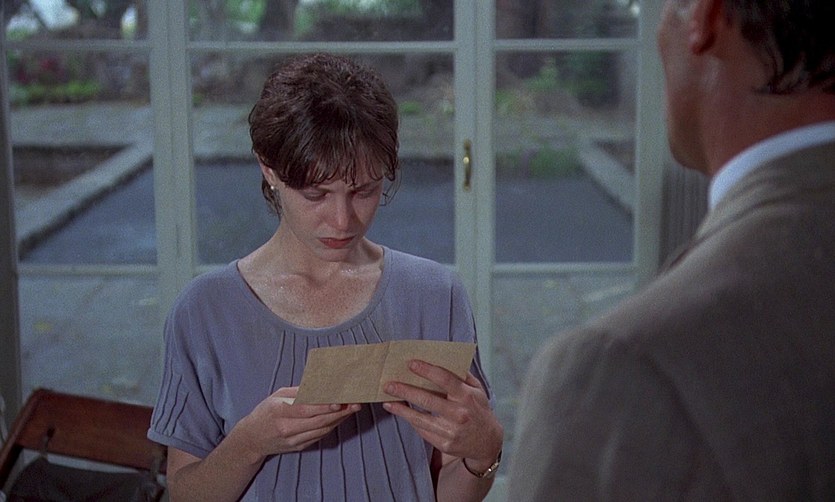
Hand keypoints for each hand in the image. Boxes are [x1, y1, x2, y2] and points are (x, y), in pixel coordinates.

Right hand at [235, 387, 360, 460]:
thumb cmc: (266, 412)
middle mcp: (285, 427)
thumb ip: (299, 392)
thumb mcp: (277, 396)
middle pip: (317, 420)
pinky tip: (340, 418)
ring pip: (321, 429)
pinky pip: (319, 436)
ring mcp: (292, 440)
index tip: (339, 401)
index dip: (323, 406)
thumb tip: (321, 385)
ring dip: (339, 419)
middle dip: (339, 412)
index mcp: (278, 410)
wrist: (251, 439)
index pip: (305, 409)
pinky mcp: (298, 447)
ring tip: (352, 408)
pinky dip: (331, 426)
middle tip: (355, 403)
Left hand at [382, 361, 502, 469]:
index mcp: (467, 396)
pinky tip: (401, 412)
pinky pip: (422, 430)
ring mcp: (451, 431)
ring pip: (419, 418)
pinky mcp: (444, 444)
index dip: (426, 370)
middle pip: (427, 400)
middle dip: (405, 390)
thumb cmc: (479, 410)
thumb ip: (461, 376)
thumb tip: (441, 360)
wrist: (487, 442)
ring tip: (388, 401)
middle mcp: (459, 414)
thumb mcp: (477, 390)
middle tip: (389, 384)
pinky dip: (410, 420)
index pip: (445, 379)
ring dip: (401, 409)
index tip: (411, 363)